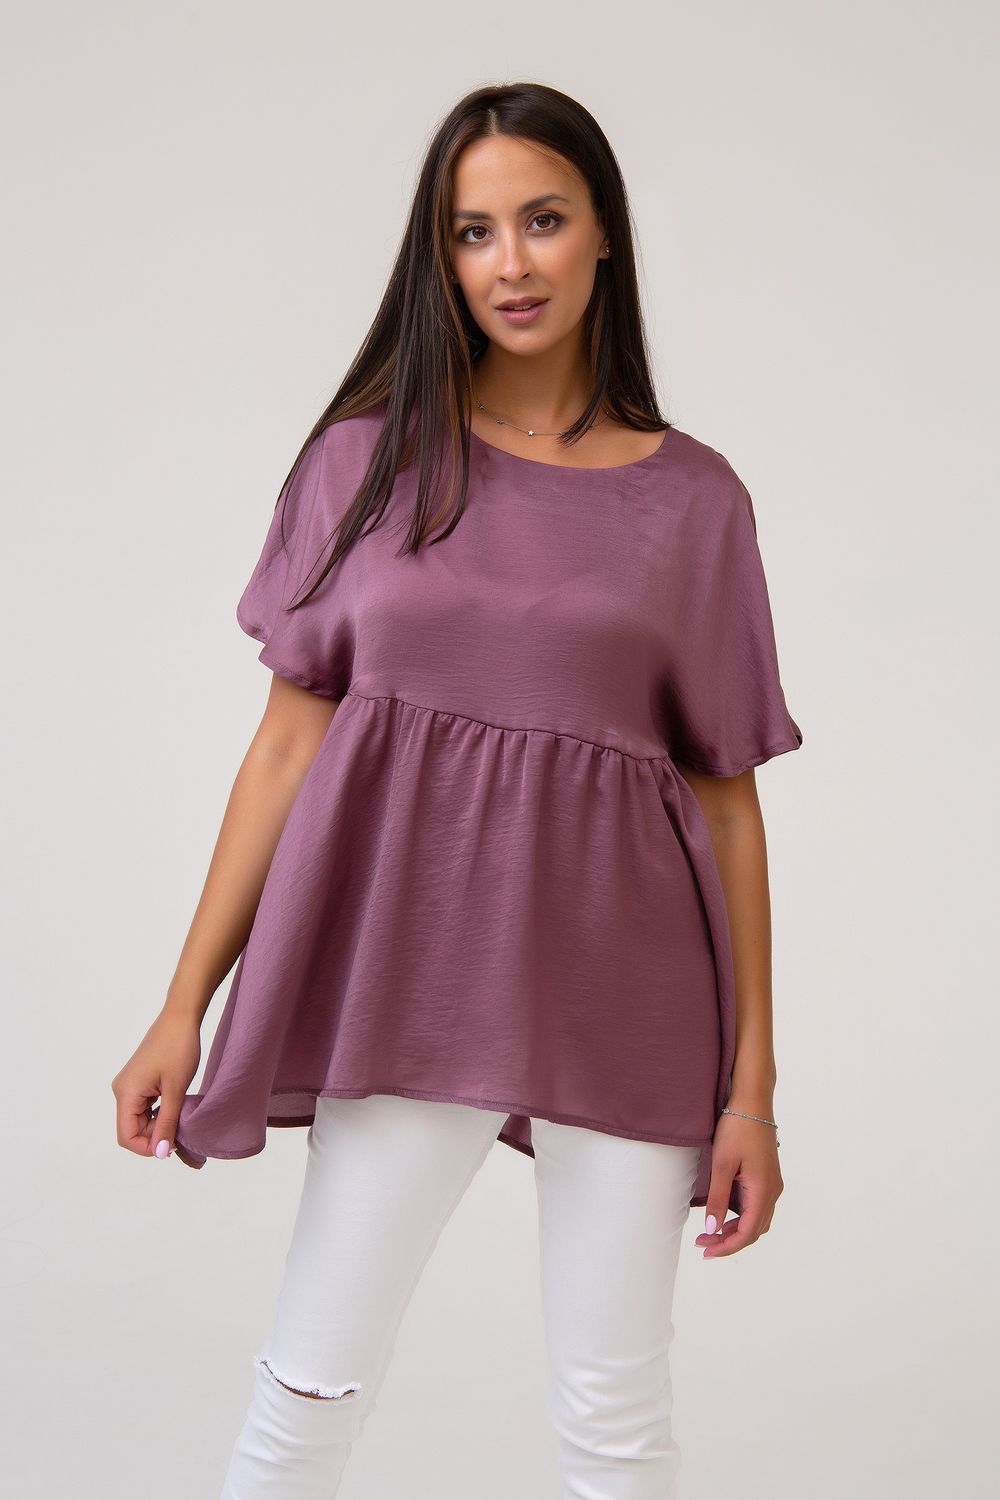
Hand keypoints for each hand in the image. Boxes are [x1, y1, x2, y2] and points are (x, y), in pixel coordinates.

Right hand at [111, 1009, 200, 1158]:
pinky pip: (143, 1107)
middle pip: (132, 1130)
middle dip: (154, 1136)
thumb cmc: (179, 1048)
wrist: (180, 1018)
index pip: (126, 1137)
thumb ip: (167, 1123)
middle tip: (182, 1131)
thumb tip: (160, 1152)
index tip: (173, 1145)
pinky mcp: (138, 1081)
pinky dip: (158, 1113)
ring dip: (157, 1125)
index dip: (148, 1148)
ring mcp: (129, 1085)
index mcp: (126, 1093)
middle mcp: (122, 1091)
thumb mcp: (175, 1090)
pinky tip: (174, 1107)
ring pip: (138, 1120)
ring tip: (180, 1117)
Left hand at [694, 1107, 782, 1258]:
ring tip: (709, 1232)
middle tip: (702, 1242)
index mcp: (763, 1191)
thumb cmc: (737, 1128)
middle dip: (728, 1241)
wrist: (752, 1101)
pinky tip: (723, 1214)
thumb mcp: (722, 1164)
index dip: (726, 1247)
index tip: (704, 1250)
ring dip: (735, 1230)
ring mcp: (772, 1184)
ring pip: (757, 1220)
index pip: (747, 1233)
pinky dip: (741, 1217)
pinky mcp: (768, 1177)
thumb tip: (712, 1229)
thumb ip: (718, 1199)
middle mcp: (773, 1191)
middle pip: (754, 1230)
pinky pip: (757, 1207)